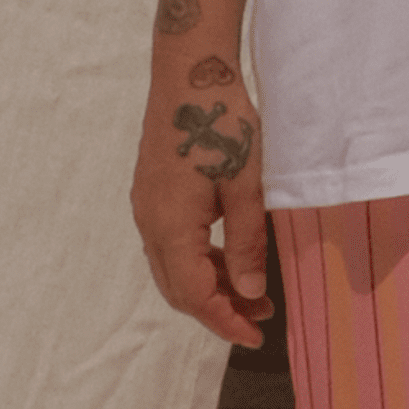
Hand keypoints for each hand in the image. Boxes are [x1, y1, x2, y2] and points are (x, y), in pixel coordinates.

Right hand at [130, 60, 272, 346]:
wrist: (190, 72)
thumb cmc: (222, 123)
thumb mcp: (247, 188)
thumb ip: (246, 243)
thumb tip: (248, 292)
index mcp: (170, 223)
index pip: (194, 294)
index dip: (224, 321)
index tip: (255, 336)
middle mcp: (150, 220)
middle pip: (178, 289)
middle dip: (218, 311)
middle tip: (260, 319)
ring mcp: (148, 208)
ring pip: (175, 270)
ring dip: (211, 288)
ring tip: (255, 295)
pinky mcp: (154, 197)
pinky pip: (173, 247)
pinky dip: (202, 264)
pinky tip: (233, 262)